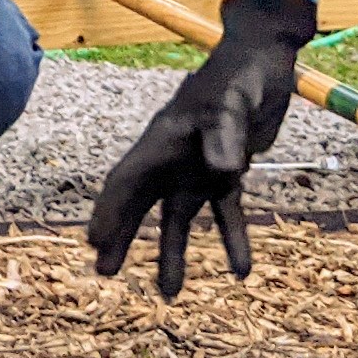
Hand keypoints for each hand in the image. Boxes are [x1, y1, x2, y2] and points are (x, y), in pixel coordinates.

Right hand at [87, 0, 315, 299]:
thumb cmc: (241, 76)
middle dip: (122, 237)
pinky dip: (231, 240)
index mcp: (162, 140)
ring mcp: (196, 167)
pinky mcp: (225, 173)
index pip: (127, 182)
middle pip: (139, 203)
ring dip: (172, 253)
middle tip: (104, 272)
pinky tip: (241, 270)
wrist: (265, 62)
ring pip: (176, 217)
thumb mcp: (234, 102)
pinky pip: (223, 213)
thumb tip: (224, 171)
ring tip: (169, 294)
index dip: (109, 213)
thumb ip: (226, 134)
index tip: (92, 244)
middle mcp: (172, 158)